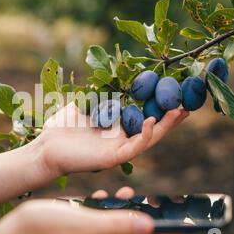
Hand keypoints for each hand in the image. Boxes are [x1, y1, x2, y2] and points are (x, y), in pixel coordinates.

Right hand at [0, 198, 174, 233]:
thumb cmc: (42, 231)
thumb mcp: (80, 225)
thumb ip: (115, 226)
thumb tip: (151, 226)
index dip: (172, 229)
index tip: (187, 215)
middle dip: (155, 217)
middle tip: (162, 199)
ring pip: (123, 228)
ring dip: (132, 211)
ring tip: (130, 192)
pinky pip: (105, 223)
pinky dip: (111, 210)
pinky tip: (105, 196)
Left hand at [36, 102, 188, 177]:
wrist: (45, 147)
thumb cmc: (62, 128)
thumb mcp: (83, 103)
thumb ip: (98, 93)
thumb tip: (111, 75)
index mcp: (115, 125)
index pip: (143, 114)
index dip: (158, 104)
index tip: (172, 90)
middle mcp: (121, 137)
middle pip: (152, 127)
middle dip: (171, 116)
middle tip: (188, 103)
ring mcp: (118, 148)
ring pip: (150, 138)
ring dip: (165, 126)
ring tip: (180, 111)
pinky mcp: (113, 158)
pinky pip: (135, 147)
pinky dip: (146, 136)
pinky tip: (152, 121)